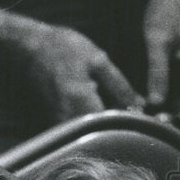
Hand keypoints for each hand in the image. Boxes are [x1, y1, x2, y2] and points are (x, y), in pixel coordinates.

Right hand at [0, 0, 143, 123]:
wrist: (30, 48)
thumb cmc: (64, 48)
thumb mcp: (97, 60)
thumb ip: (119, 84)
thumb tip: (138, 104)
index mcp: (82, 101)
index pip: (113, 122)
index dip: (132, 122)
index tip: (148, 118)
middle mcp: (68, 115)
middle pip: (101, 130)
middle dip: (120, 124)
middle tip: (139, 114)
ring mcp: (59, 118)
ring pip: (89, 129)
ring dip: (106, 123)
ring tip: (123, 109)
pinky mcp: (55, 117)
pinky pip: (78, 125)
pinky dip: (92, 119)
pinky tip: (101, 106)